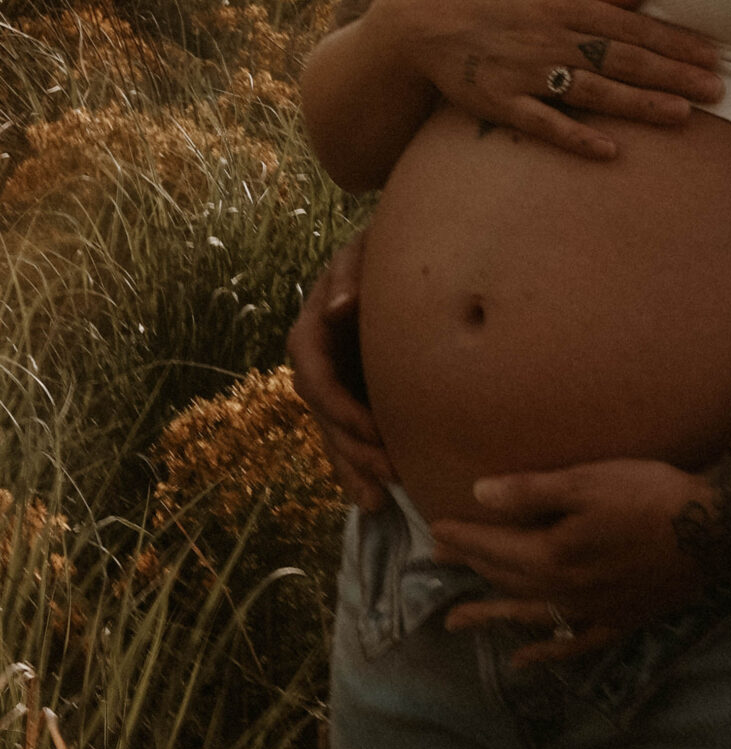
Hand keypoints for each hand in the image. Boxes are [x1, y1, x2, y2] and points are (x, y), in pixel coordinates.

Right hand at [286, 235, 392, 511]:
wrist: (400, 253)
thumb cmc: (382, 247)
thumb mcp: (364, 248)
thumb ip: (349, 272)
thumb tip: (337, 307)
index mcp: (313, 329)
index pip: (313, 374)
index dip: (337, 406)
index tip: (372, 429)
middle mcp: (317, 363)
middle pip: (324, 416)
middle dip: (353, 448)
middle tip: (391, 473)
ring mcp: (334, 384)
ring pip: (334, 435)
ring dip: (354, 469)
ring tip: (380, 501)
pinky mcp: (352, 397)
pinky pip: (347, 438)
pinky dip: (358, 469)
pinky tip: (375, 500)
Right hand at [390, 0, 722, 162]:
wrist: (420, 18)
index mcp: (564, 2)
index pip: (632, 26)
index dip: (675, 42)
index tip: (711, 54)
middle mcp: (553, 38)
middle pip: (624, 60)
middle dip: (674, 75)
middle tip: (718, 89)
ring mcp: (528, 73)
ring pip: (595, 93)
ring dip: (641, 105)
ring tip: (684, 116)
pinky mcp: (503, 104)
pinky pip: (545, 125)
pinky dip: (577, 138)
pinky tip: (610, 151)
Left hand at [434, 458, 729, 662]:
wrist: (711, 530)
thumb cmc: (648, 495)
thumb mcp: (587, 480)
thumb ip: (531, 492)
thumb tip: (478, 494)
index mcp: (552, 554)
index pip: (495, 545)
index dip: (464, 537)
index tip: (435, 531)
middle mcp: (563, 591)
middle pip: (506, 578)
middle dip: (472, 565)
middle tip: (440, 559)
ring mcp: (589, 612)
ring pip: (528, 615)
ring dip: (491, 615)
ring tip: (456, 622)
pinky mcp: (616, 622)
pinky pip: (571, 645)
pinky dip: (546, 653)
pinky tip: (526, 660)